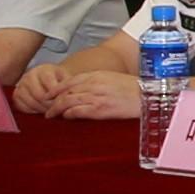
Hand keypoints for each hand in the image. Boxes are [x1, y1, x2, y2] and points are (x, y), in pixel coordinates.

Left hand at [18, 60, 140, 120]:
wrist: (148, 96)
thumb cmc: (134, 89)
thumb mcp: (113, 79)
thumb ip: (97, 82)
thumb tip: (85, 90)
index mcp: (96, 75)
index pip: (69, 81)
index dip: (56, 88)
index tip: (48, 95)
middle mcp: (93, 84)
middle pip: (65, 92)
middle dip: (53, 100)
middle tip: (46, 108)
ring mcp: (96, 97)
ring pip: (67, 102)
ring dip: (56, 109)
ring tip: (50, 116)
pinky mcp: (100, 109)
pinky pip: (77, 111)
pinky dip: (68, 115)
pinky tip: (65, 118)